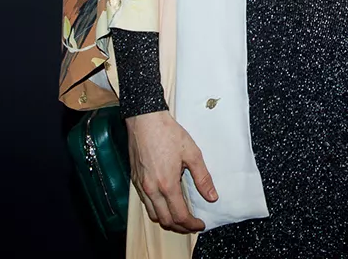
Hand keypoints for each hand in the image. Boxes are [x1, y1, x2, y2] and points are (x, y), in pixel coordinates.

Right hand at [126, 110, 218, 232]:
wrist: (145, 121)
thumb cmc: (168, 134)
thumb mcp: (192, 153)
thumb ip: (203, 177)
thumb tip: (212, 197)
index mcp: (167, 184)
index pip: (180, 216)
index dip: (192, 224)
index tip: (201, 224)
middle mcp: (151, 189)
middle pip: (165, 221)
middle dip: (180, 227)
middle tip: (192, 224)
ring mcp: (141, 186)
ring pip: (153, 215)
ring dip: (167, 221)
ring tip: (180, 217)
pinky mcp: (135, 180)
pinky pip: (145, 203)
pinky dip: (157, 210)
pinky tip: (165, 203)